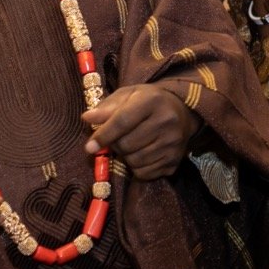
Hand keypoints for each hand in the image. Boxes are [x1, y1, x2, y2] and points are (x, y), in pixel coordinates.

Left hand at [83, 84, 199, 179]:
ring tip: (130, 145)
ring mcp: (173, 143)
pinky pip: (145, 173)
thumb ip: (107, 107)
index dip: (103, 136)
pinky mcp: (175, 160)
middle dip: (115, 145)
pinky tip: (141, 154)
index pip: (122, 121)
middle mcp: (166, 121)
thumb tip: (87, 118)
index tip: (89, 147)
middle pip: (126, 144)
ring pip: (135, 161)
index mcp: (152, 101)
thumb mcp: (128, 95)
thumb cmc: (148, 102)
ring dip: (125, 157)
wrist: (181, 112)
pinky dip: (136, 168)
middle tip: (116, 139)